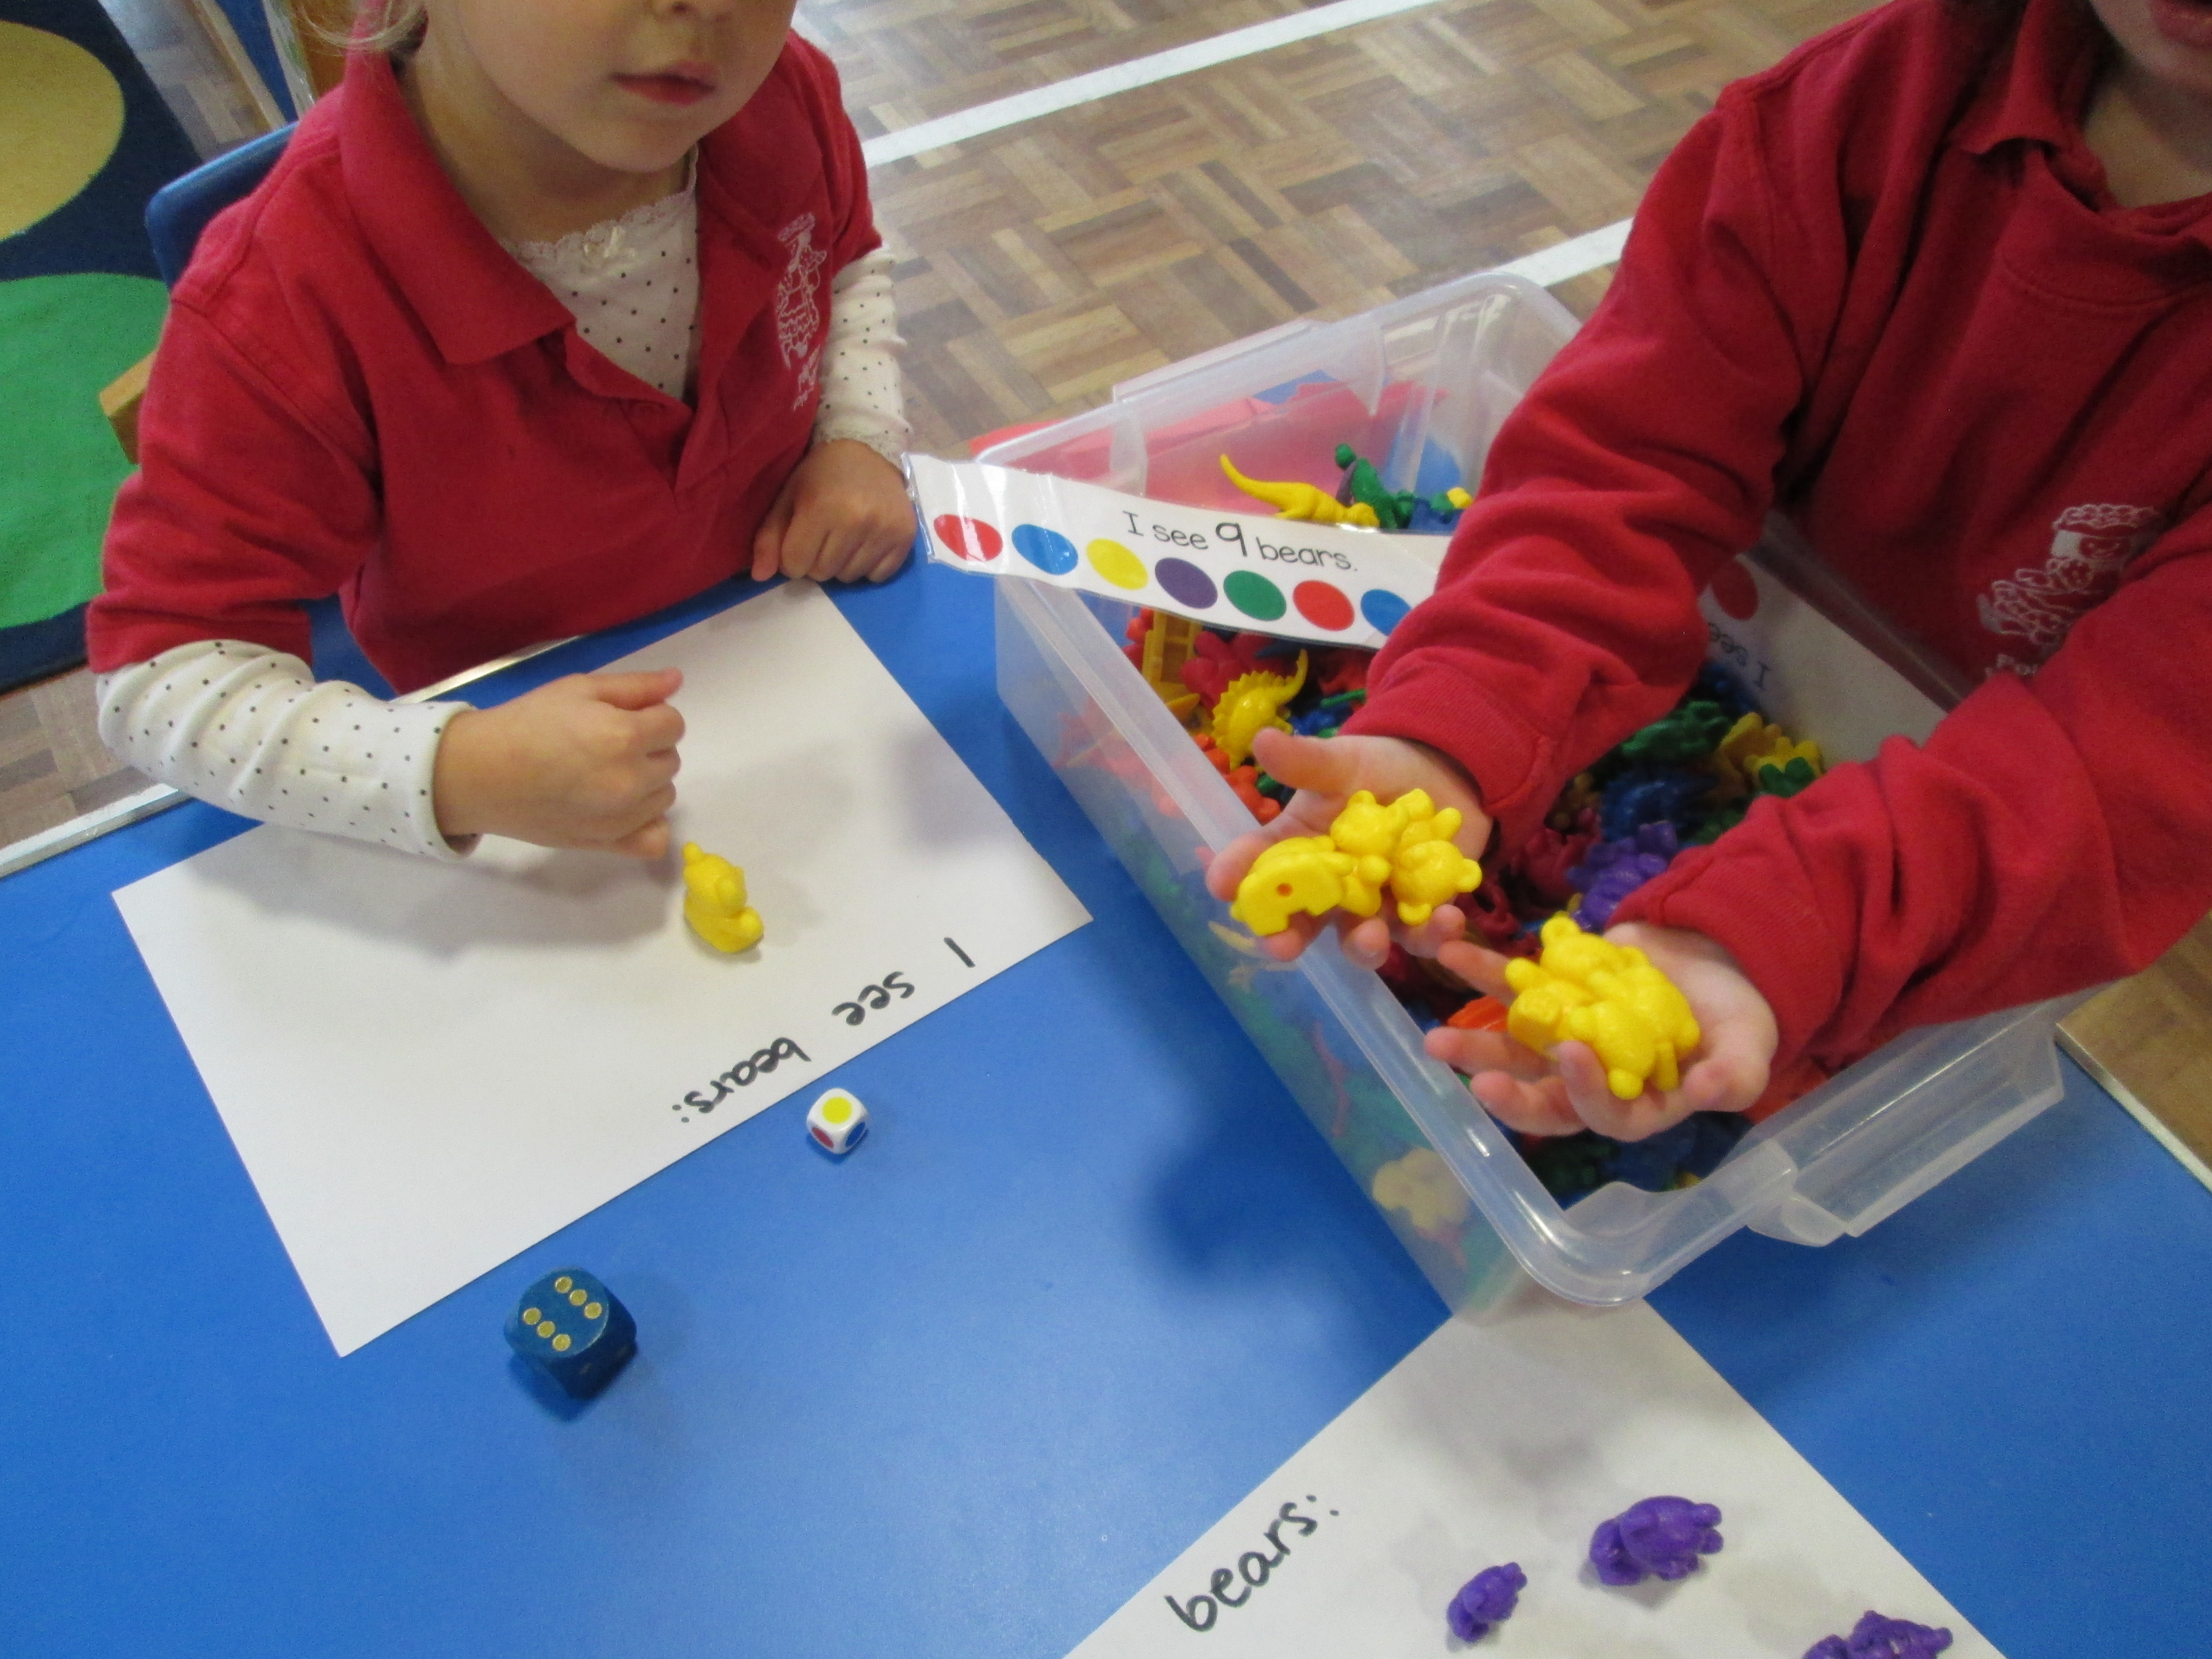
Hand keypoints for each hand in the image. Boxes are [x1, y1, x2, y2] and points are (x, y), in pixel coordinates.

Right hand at [432, 668, 684, 856]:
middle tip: (607, 743)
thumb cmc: (527, 723)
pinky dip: (649, 823)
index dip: (651, 716)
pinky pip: (654, 839)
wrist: (481, 773)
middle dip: (649, 747)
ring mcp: (621, 817)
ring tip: (606, 773)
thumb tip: (676, 680)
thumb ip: (634, 687)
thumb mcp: (578, 689)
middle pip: (670, 760)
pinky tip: (625, 809)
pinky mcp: (608, 842)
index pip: (673, 724)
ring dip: (648, 782)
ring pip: (664, 795)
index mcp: (625, 737)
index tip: (622, 717)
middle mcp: (631, 780)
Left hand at [750, 439, 915, 583]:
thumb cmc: (821, 474)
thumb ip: (769, 536)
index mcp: (822, 508)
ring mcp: (884, 531)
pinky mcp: (905, 537)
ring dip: (841, 565)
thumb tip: (759, 576)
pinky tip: (864, 543)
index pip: (795, 565)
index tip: (799, 538)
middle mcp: (856, 522)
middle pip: (822, 574)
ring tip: (843, 538)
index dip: (792, 557)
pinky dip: (867, 567)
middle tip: (822, 536)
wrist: (868, 451)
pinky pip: (878, 576)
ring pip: (849, 577)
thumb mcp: (789, 496)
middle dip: (815, 561)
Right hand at [1202, 727, 1490, 967]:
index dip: (1235, 876)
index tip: (1220, 885)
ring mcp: (1376, 905)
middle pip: (1303, 921)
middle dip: (1289, 937)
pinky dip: (1434, 932)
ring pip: (1362, 939)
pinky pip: (1424, 932)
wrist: (1442, 773)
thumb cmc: (1377, 768)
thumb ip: (1307, 762)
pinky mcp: (1422, 911)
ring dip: (1364, 945)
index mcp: (1301, 851)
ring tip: (1370, 939)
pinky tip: (1447, 919)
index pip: (1260, 865)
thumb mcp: (1342, 762)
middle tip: (1280, 947)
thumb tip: (1262, 739)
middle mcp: (1332, 889)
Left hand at [1425, 922, 1777, 1140]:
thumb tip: (1712, 1093)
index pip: (1602, 1115)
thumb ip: (1733, 1076)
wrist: (1716, 963)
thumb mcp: (1748, 1048)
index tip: (1572, 1053)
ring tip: (1434, 1035)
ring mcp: (1563, 1037)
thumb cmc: (1737, 1019)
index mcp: (1635, 1105)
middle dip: (1500, 1086)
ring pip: (1511, 1046)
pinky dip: (1478, 969)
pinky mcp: (1551, 995)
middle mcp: (1588, 1080)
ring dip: (1472, 1037)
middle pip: (1539, 1094)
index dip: (1584, 1092)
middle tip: (1465, 1069)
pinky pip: (1508, 987)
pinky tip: (1450, 948)